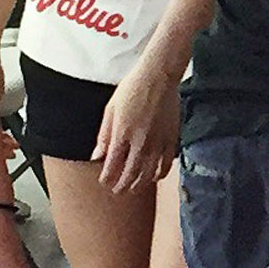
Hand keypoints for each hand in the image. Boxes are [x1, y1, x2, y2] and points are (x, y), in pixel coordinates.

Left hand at [94, 57, 180, 197]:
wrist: (159, 76)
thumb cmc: (132, 88)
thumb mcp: (111, 109)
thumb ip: (104, 136)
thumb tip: (97, 156)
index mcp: (122, 134)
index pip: (112, 166)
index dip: (108, 178)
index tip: (105, 182)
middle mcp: (140, 142)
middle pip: (130, 174)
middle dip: (122, 186)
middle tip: (117, 191)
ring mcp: (157, 142)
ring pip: (147, 173)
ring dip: (139, 184)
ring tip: (133, 188)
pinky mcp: (171, 139)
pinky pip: (166, 164)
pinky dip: (159, 174)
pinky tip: (153, 177)